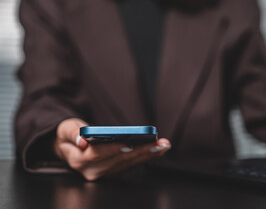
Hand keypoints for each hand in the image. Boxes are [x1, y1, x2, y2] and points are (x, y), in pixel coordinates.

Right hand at [54, 118, 170, 180]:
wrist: (68, 149)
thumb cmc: (69, 136)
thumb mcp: (65, 129)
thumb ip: (72, 133)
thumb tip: (82, 140)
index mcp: (78, 159)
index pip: (96, 155)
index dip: (112, 149)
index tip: (128, 144)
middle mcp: (92, 171)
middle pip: (118, 161)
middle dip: (140, 151)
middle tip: (158, 143)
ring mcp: (104, 173)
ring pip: (128, 164)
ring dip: (148, 155)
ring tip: (163, 145)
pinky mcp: (114, 172)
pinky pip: (131, 165)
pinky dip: (146, 157)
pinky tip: (159, 149)